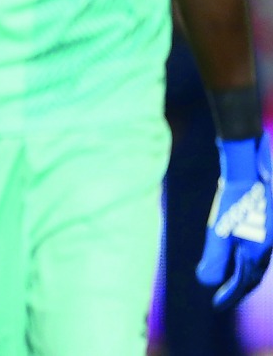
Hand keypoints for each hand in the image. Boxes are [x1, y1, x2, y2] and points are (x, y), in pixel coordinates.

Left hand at [197, 133, 272, 309]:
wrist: (249, 167)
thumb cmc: (234, 198)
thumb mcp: (220, 229)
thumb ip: (215, 257)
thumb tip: (205, 282)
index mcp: (257, 252)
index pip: (243, 282)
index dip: (229, 295)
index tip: (215, 306)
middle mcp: (267, 246)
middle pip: (253, 275)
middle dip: (238, 288)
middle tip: (223, 299)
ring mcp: (268, 233)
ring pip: (257, 261)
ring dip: (244, 273)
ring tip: (231, 281)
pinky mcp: (265, 221)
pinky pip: (257, 247)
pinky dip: (247, 256)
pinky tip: (238, 252)